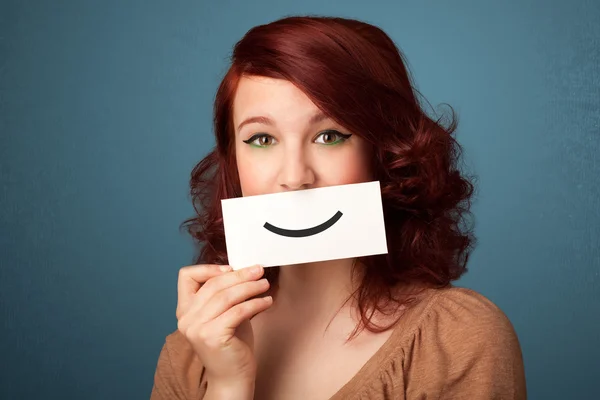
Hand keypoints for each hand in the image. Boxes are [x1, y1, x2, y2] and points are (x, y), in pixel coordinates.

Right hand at [176, 264, 272, 385]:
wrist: (232, 378)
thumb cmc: (231, 344)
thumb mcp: (224, 313)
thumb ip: (225, 294)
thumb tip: (243, 270)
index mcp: (185, 310)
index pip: (186, 277)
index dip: (208, 268)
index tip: (231, 267)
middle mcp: (186, 319)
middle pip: (213, 284)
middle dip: (240, 275)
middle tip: (258, 270)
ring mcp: (197, 328)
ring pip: (226, 296)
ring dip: (250, 287)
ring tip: (265, 284)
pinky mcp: (212, 336)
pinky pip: (238, 311)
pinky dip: (256, 303)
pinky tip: (267, 301)